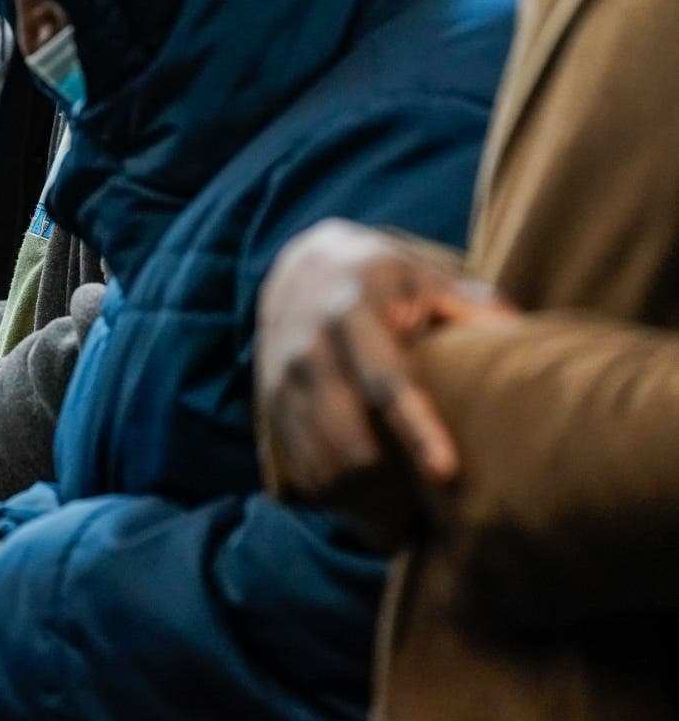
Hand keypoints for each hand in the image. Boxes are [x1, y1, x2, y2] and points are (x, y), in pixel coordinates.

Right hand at [255, 220, 515, 544]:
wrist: (301, 267)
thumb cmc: (385, 278)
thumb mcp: (427, 274)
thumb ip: (473, 304)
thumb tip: (519, 339)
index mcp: (356, 309)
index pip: (386, 380)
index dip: (415, 429)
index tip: (444, 473)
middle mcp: (311, 346)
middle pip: (349, 440)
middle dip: (390, 490)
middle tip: (431, 515)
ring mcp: (285, 378)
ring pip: (322, 464)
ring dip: (364, 504)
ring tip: (403, 523)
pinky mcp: (271, 403)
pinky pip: (302, 468)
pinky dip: (336, 498)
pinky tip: (368, 505)